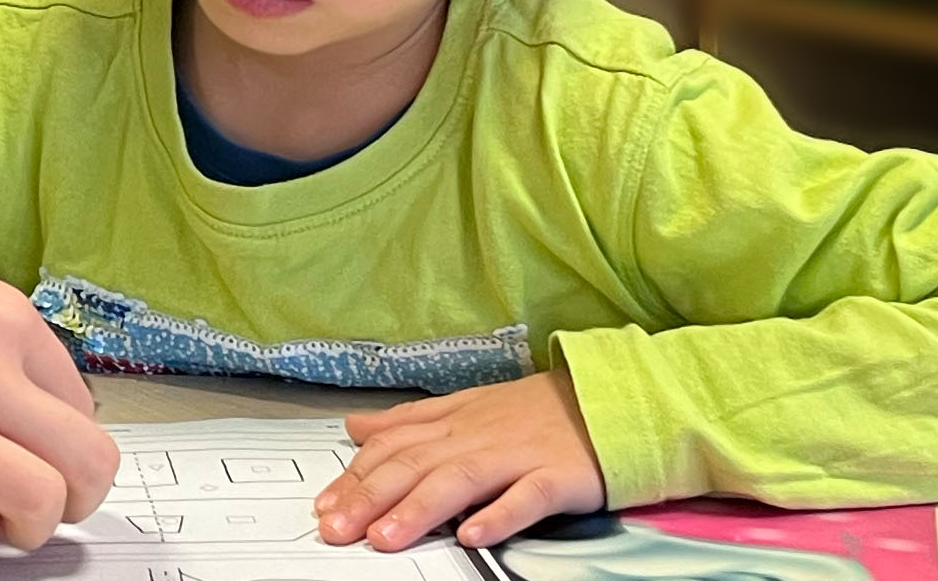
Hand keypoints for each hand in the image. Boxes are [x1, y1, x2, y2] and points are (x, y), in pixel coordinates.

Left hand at [318, 373, 605, 549]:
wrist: (613, 398)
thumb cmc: (538, 411)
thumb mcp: (467, 406)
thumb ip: (411, 420)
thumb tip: (357, 427)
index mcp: (454, 421)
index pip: (394, 447)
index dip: (355, 476)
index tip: (324, 506)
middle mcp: (478, 436)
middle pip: (415, 465)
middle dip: (370, 497)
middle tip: (336, 528)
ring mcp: (518, 455)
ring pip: (460, 480)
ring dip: (419, 509)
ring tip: (385, 538)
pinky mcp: (558, 476)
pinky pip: (526, 496)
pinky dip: (499, 515)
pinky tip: (473, 535)